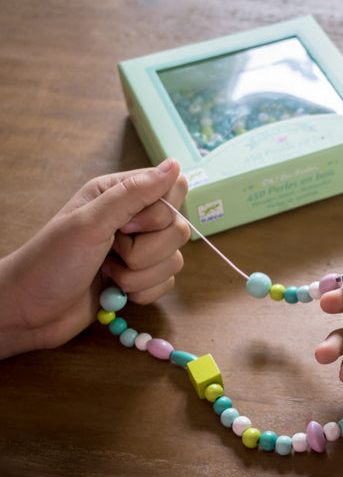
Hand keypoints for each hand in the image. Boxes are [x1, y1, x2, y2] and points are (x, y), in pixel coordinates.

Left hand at [0, 158, 189, 358]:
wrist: (29, 312)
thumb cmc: (50, 262)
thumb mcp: (90, 223)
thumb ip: (134, 193)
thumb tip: (175, 164)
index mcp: (120, 194)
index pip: (174, 190)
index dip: (159, 212)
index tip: (127, 225)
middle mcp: (133, 219)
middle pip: (178, 229)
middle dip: (146, 250)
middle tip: (111, 251)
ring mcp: (139, 251)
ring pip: (174, 260)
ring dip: (140, 275)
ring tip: (108, 274)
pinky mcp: (141, 279)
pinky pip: (167, 283)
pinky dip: (143, 291)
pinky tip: (116, 291)